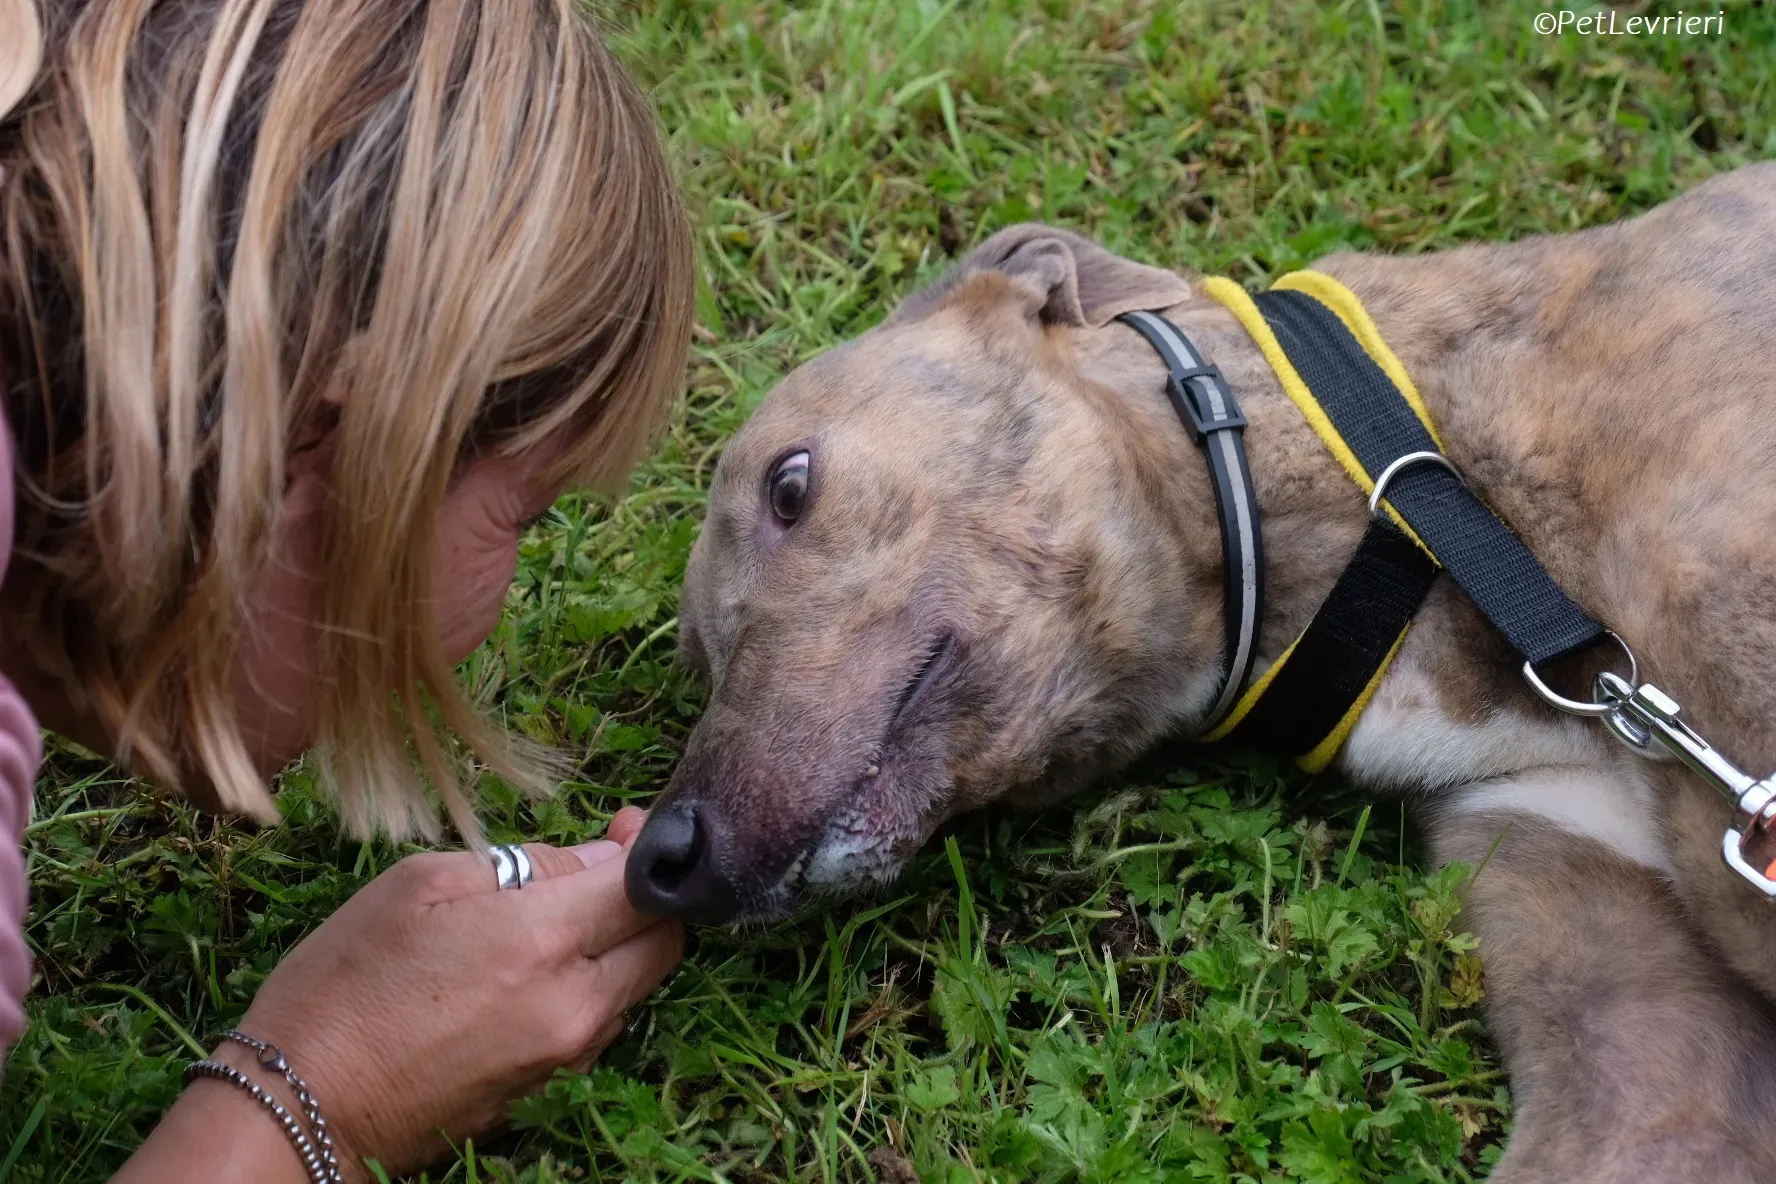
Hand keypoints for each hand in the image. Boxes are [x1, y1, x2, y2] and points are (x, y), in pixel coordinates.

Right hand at [177, 807, 682, 1180]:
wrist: (300, 1113)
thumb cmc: (344, 984)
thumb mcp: (420, 886)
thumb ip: (523, 864)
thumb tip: (592, 859)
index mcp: (546, 941)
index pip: (647, 887)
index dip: (648, 848)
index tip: (626, 826)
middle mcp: (577, 1005)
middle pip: (664, 940)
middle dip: (648, 897)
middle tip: (604, 865)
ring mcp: (568, 1056)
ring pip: (638, 984)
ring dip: (621, 943)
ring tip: (559, 912)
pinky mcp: (550, 1089)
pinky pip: (600, 1022)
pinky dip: (592, 985)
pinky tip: (536, 965)